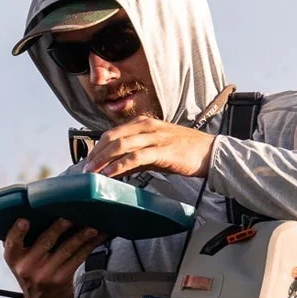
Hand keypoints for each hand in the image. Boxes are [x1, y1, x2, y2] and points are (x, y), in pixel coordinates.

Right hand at [2, 217, 101, 297]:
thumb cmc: (33, 274)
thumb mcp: (21, 261)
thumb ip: (22, 243)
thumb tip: (36, 212)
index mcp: (14, 258)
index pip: (12, 242)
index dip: (17, 231)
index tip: (24, 221)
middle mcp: (27, 267)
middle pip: (45, 242)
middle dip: (59, 228)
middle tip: (70, 217)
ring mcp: (46, 274)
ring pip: (66, 249)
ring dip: (81, 236)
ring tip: (92, 227)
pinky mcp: (62, 278)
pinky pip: (78, 258)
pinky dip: (89, 246)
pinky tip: (98, 237)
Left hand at [83, 117, 213, 180]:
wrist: (211, 153)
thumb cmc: (185, 152)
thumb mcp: (157, 150)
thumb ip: (137, 156)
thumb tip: (117, 168)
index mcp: (145, 123)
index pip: (114, 132)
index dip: (98, 146)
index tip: (88, 160)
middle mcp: (148, 126)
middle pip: (113, 136)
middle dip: (96, 153)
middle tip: (85, 167)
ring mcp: (155, 137)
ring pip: (121, 145)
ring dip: (104, 159)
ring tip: (93, 172)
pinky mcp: (162, 151)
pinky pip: (136, 157)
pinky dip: (120, 166)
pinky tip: (111, 174)